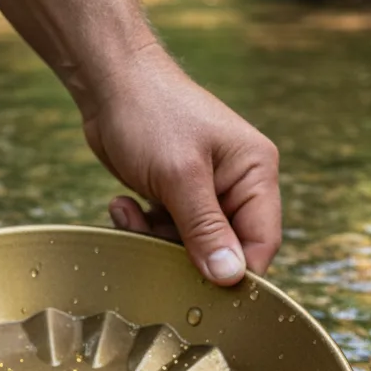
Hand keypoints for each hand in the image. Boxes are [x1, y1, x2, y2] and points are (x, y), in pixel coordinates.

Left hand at [81, 45, 280, 284]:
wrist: (108, 81)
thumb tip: (230, 277)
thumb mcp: (180, 177)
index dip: (236, 273)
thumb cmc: (150, 114)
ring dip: (155, 240)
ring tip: (129, 215)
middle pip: (224, 250)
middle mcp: (237, 185)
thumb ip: (205, 230)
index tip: (203, 290)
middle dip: (184, 255)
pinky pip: (166, 232)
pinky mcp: (176, 195)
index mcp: (255, 173)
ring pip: (190, 247)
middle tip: (152, 243)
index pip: (262, 243)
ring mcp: (205, 191)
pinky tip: (123, 205)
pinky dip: (143, 227)